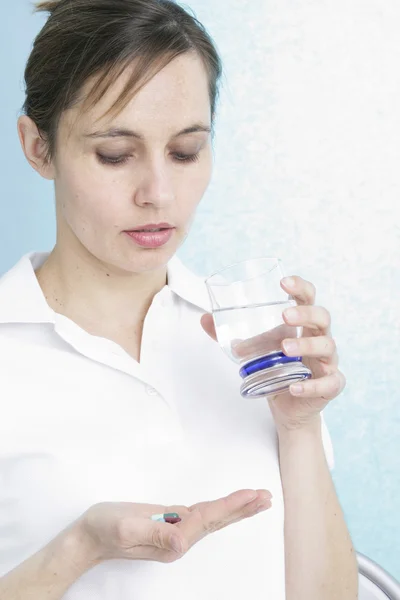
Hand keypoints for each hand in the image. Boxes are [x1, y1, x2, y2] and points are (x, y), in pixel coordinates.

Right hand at [77, 489, 271, 563]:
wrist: (89, 537)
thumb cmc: (105, 528)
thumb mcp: (127, 528)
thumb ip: (154, 533)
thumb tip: (181, 540)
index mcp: (173, 540)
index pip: (208, 519)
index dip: (231, 505)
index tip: (251, 494)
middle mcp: (179, 539)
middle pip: (217, 521)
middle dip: (243, 508)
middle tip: (267, 497)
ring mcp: (176, 533)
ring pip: (213, 519)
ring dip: (236, 509)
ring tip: (257, 500)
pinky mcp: (170, 525)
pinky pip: (202, 517)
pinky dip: (219, 510)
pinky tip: (228, 507)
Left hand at [200, 275, 345, 431]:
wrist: (289, 407)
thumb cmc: (276, 368)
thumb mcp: (253, 349)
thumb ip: (229, 335)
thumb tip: (203, 319)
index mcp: (304, 325)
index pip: (309, 298)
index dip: (300, 287)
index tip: (283, 282)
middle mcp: (320, 339)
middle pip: (322, 318)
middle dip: (305, 314)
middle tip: (284, 316)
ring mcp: (328, 362)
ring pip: (327, 347)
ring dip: (306, 346)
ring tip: (284, 349)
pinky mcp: (330, 386)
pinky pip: (329, 383)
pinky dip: (311, 385)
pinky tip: (293, 387)